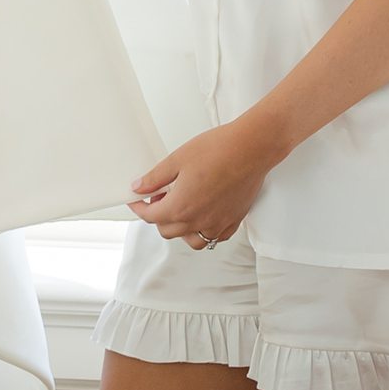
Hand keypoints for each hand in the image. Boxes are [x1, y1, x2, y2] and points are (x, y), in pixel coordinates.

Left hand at [129, 114, 283, 249]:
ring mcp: (218, 224)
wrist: (251, 149)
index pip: (151, 216)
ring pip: (191, 240)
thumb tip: (138, 187)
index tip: (137, 199)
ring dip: (180, 229)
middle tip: (160, 196)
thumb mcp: (177, 159)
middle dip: (158, 215)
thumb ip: (154, 178)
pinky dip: (203, 231)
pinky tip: (203, 215)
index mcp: (180, 207)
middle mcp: (198, 221)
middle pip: (167, 230)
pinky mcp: (233, 221)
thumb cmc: (218, 150)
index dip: (139, 207)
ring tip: (181, 208)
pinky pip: (214, 237)